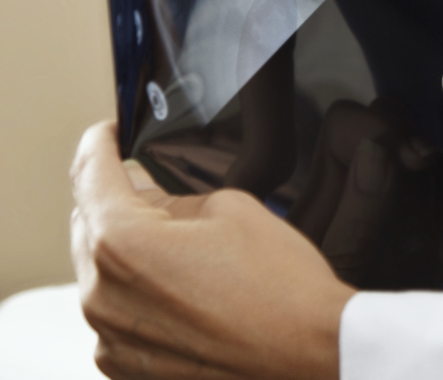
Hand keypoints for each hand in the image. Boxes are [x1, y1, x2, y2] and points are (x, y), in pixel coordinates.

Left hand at [71, 121, 350, 379]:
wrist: (308, 355)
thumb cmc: (280, 289)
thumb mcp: (233, 208)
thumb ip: (174, 196)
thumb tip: (147, 195)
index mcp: (122, 243)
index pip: (90, 174)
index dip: (100, 145)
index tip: (106, 135)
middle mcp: (100, 295)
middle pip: (87, 225)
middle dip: (117, 202)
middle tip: (158, 190)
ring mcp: (109, 336)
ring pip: (100, 272)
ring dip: (127, 252)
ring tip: (185, 250)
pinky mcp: (124, 366)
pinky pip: (115, 314)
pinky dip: (136, 295)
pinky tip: (185, 291)